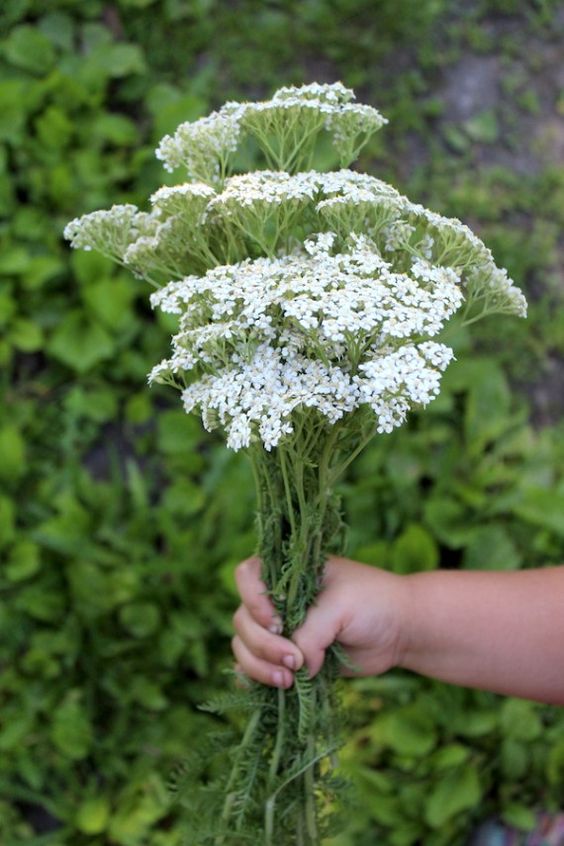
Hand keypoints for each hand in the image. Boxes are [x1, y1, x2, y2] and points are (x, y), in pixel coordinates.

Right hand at [231, 555, 409, 688]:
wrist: (400, 630)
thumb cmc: (373, 603)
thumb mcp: (339, 609)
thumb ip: (310, 635)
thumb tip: (295, 668)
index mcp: (288, 574)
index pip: (246, 577)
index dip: (253, 602)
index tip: (278, 623)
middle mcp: (278, 599)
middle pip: (242, 620)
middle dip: (262, 645)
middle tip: (293, 661)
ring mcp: (280, 630)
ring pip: (243, 647)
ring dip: (259, 667)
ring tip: (288, 680)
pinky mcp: (288, 657)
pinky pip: (255, 668)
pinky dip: (257, 679)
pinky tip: (278, 687)